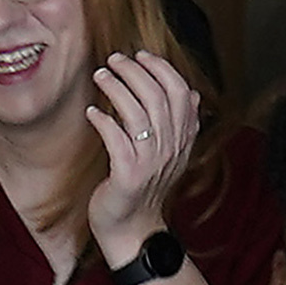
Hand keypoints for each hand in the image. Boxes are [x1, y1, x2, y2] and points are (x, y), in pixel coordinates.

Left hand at [74, 48, 202, 259]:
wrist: (133, 229)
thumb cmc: (144, 187)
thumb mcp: (169, 153)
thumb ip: (181, 124)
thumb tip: (193, 94)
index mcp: (184, 138)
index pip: (181, 92)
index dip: (161, 69)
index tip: (140, 55)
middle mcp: (172, 148)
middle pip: (158, 97)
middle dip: (134, 72)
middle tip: (113, 60)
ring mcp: (151, 162)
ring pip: (137, 114)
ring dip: (116, 89)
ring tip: (100, 76)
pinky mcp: (129, 176)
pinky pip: (116, 140)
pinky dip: (104, 121)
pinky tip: (92, 112)